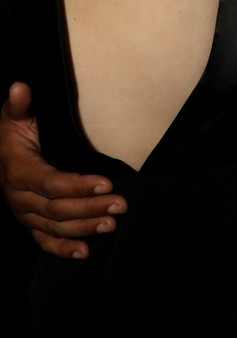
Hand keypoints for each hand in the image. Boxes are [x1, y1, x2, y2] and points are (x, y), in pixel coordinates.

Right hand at [0, 82, 126, 258]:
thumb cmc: (14, 133)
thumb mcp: (14, 117)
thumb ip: (20, 105)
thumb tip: (20, 86)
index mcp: (18, 170)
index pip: (50, 183)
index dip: (78, 186)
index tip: (106, 183)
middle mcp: (19, 197)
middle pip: (57, 208)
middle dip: (91, 207)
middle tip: (121, 204)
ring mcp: (25, 214)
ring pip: (56, 226)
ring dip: (85, 227)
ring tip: (112, 223)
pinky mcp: (31, 225)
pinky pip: (45, 241)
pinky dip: (63, 249)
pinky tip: (84, 251)